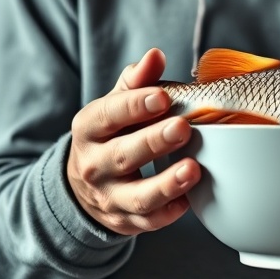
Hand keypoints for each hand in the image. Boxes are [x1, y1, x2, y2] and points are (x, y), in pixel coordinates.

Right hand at [66, 48, 200, 234]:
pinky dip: (168, 214)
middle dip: (154, 142)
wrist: (86, 183)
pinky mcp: (125, 221)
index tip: (163, 96)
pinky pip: (148, 222)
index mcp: (89, 129)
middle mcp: (94, 165)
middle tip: (183, 128)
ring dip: (166, 184)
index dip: (135, 105)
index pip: (109, 115)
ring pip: (137, 196)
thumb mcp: (115, 105)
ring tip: (193, 169)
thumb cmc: (111, 134)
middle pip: (123, 155)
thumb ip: (137, 81)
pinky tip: (189, 201)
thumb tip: (155, 55)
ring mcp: (108, 197)